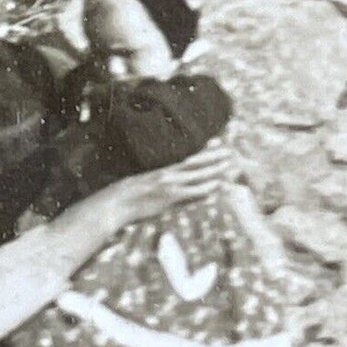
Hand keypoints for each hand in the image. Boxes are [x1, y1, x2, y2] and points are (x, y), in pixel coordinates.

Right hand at [105, 140, 237, 227]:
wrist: (115, 203)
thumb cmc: (127, 198)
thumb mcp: (146, 188)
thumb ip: (164, 189)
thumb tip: (180, 191)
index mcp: (163, 171)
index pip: (188, 158)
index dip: (204, 151)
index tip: (217, 143)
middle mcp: (168, 174)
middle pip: (197, 163)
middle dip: (215, 157)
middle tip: (231, 150)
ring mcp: (169, 184)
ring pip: (198, 175)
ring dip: (216, 170)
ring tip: (231, 164)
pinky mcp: (170, 196)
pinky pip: (192, 191)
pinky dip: (206, 187)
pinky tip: (218, 184)